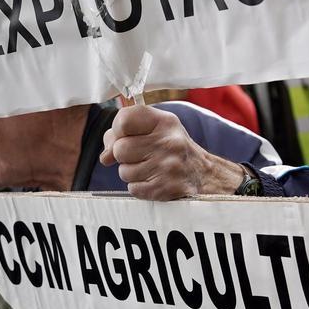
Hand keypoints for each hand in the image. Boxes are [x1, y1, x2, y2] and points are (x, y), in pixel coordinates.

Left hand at [99, 105, 244, 199]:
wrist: (204, 175)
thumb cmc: (172, 149)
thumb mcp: (155, 130)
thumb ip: (125, 134)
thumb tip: (105, 156)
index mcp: (164, 122)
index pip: (124, 119)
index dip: (117, 130)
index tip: (125, 135)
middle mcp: (168, 142)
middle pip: (120, 149)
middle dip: (124, 156)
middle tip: (142, 155)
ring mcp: (167, 167)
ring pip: (124, 172)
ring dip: (132, 173)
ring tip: (151, 168)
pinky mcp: (165, 188)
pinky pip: (133, 189)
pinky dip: (140, 187)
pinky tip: (154, 180)